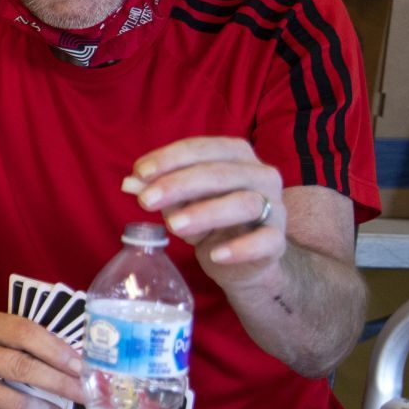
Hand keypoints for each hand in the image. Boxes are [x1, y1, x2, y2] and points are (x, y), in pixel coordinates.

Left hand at [128, 137, 285, 286]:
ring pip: (245, 203)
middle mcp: (261, 176)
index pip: (203, 148)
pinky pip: (265, 240)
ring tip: (173, 226)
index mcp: (236, 156)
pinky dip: (240, 248)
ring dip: (207, 212)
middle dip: (180, 184)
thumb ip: (160, 190)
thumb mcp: (180, 202)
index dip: (170, 158)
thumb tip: (131, 183)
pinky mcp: (278, 241)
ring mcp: (274, 208)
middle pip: (222, 173)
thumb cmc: (208, 220)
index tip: (139, 172)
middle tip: (146, 200)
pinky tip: (215, 255)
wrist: (240, 261)